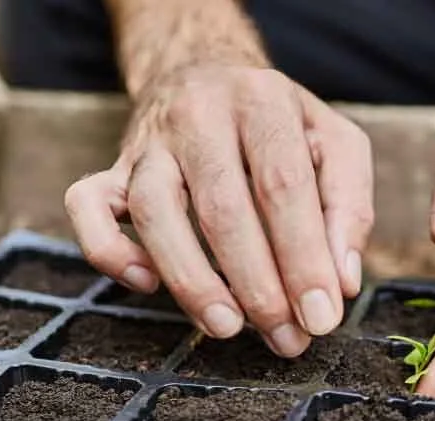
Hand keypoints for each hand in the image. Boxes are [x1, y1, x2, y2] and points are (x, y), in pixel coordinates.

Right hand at [64, 64, 373, 356]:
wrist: (205, 70)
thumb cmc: (279, 124)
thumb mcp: (335, 144)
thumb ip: (348, 207)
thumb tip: (341, 282)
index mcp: (262, 101)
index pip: (283, 185)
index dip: (303, 257)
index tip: (321, 316)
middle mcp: (199, 114)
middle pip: (221, 206)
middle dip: (257, 284)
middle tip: (285, 337)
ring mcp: (148, 142)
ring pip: (153, 211)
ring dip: (190, 280)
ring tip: (227, 327)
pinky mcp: (112, 167)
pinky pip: (86, 206)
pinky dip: (110, 251)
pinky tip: (147, 285)